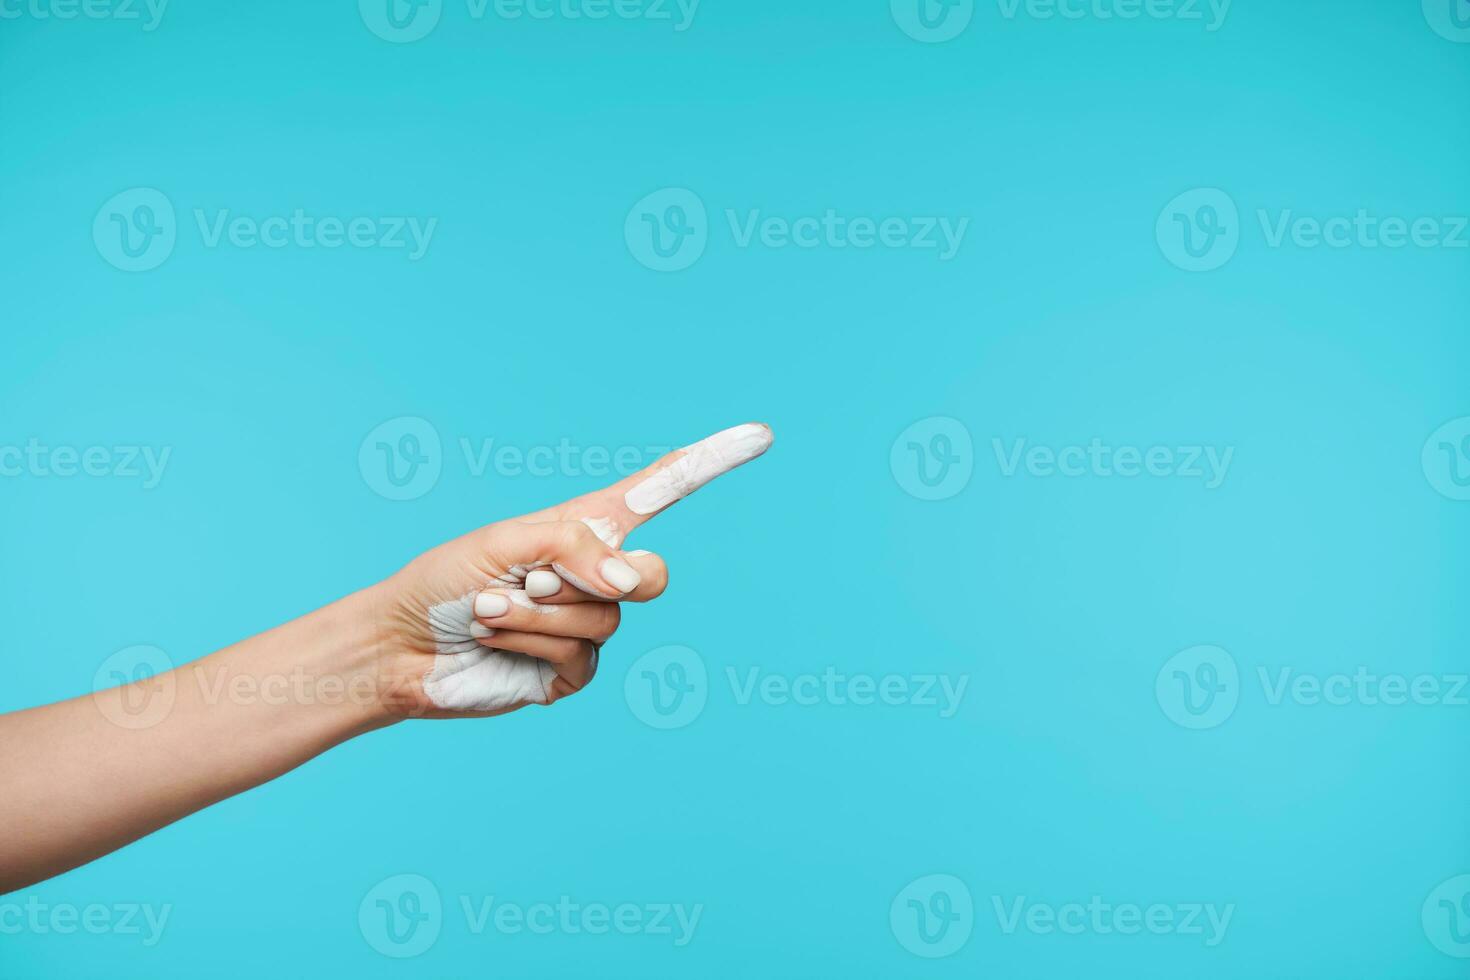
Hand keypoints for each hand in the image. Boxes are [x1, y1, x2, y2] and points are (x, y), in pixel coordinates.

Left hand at [372, 422, 772, 717]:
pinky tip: (494, 638)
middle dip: (601, 578)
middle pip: (652, 576)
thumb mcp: (505, 543)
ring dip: (534, 614)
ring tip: (488, 610)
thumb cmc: (443, 581)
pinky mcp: (571, 673)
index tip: (760, 436)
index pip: (659, 491)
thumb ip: (574, 547)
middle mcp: (595, 577)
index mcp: (583, 528)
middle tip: (535, 578)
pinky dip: (529, 642)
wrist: (400, 648)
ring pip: (603, 621)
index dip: (709, 463)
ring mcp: (587, 627)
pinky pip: (579, 657)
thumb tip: (632, 583)